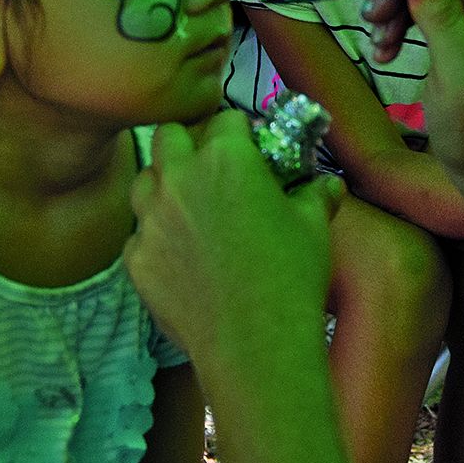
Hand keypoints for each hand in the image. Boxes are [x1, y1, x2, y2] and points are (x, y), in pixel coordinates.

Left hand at [125, 111, 340, 367]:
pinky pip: (138, 235)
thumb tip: (329, 184)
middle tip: (209, 170)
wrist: (254, 344)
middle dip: (186, 144)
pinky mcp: (135, 258)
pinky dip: (154, 239)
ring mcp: (150, 218)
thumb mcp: (313, 227)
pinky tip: (178, 259)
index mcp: (225, 156)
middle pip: (168, 136)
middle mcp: (179, 177)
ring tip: (187, 211)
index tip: (249, 149)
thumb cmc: (291, 276)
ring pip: (143, 182)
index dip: (239, 132)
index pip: (226, 118)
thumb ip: (316, 195)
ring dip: (162, 187)